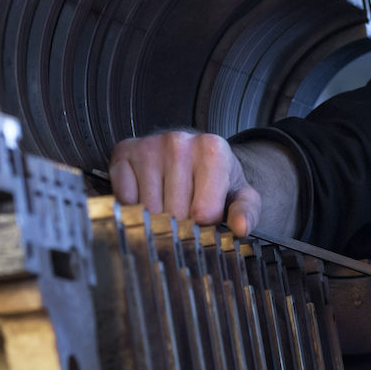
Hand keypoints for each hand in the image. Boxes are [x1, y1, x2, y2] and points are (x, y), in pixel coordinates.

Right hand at [107, 130, 261, 235]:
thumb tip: (241, 228)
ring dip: (156, 216)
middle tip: (186, 211)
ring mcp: (149, 145)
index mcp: (212, 149)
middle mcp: (179, 141)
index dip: (204, 224)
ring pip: (147, 208)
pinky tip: (146, 195)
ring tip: (168, 202)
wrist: (195, 157)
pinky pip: (123, 196)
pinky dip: (132, 205)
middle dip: (180, 223)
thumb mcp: (241, 196)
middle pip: (174, 212)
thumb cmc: (218, 181)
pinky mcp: (124, 151)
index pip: (203, 212)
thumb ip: (246, 212)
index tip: (206, 215)